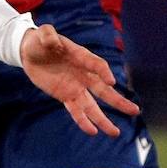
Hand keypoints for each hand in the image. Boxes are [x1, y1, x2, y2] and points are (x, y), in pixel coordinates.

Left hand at [19, 25, 140, 136]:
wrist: (31, 52)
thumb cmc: (41, 41)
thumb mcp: (43, 34)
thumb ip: (48, 36)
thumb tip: (51, 40)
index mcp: (82, 57)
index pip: (98, 65)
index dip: (104, 72)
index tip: (110, 81)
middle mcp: (84, 74)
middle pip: (104, 90)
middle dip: (118, 101)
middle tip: (135, 111)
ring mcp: (76, 87)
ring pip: (93, 106)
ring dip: (103, 119)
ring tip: (115, 133)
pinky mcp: (65, 96)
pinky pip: (76, 110)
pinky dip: (82, 121)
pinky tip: (92, 131)